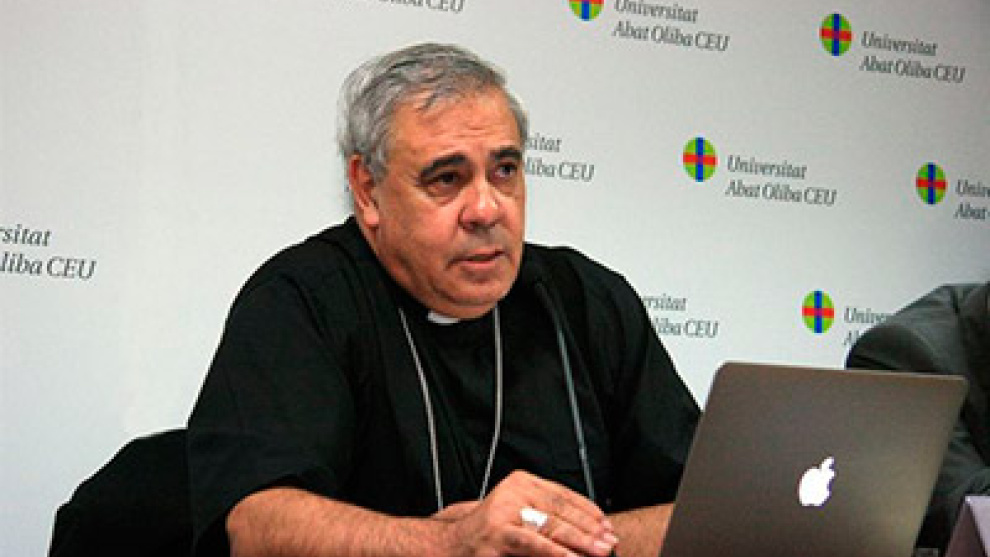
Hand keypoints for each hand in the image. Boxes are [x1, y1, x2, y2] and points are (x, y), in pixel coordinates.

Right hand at [437, 470, 617, 556]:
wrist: (451, 545)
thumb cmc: (491, 534)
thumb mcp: (519, 514)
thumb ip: (546, 515)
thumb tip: (591, 531)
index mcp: (522, 482)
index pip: (563, 494)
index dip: (588, 511)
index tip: (607, 525)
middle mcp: (514, 491)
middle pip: (560, 510)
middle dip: (589, 529)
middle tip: (610, 542)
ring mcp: (504, 511)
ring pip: (550, 525)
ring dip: (579, 541)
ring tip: (599, 551)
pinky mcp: (498, 533)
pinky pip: (532, 542)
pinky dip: (555, 551)